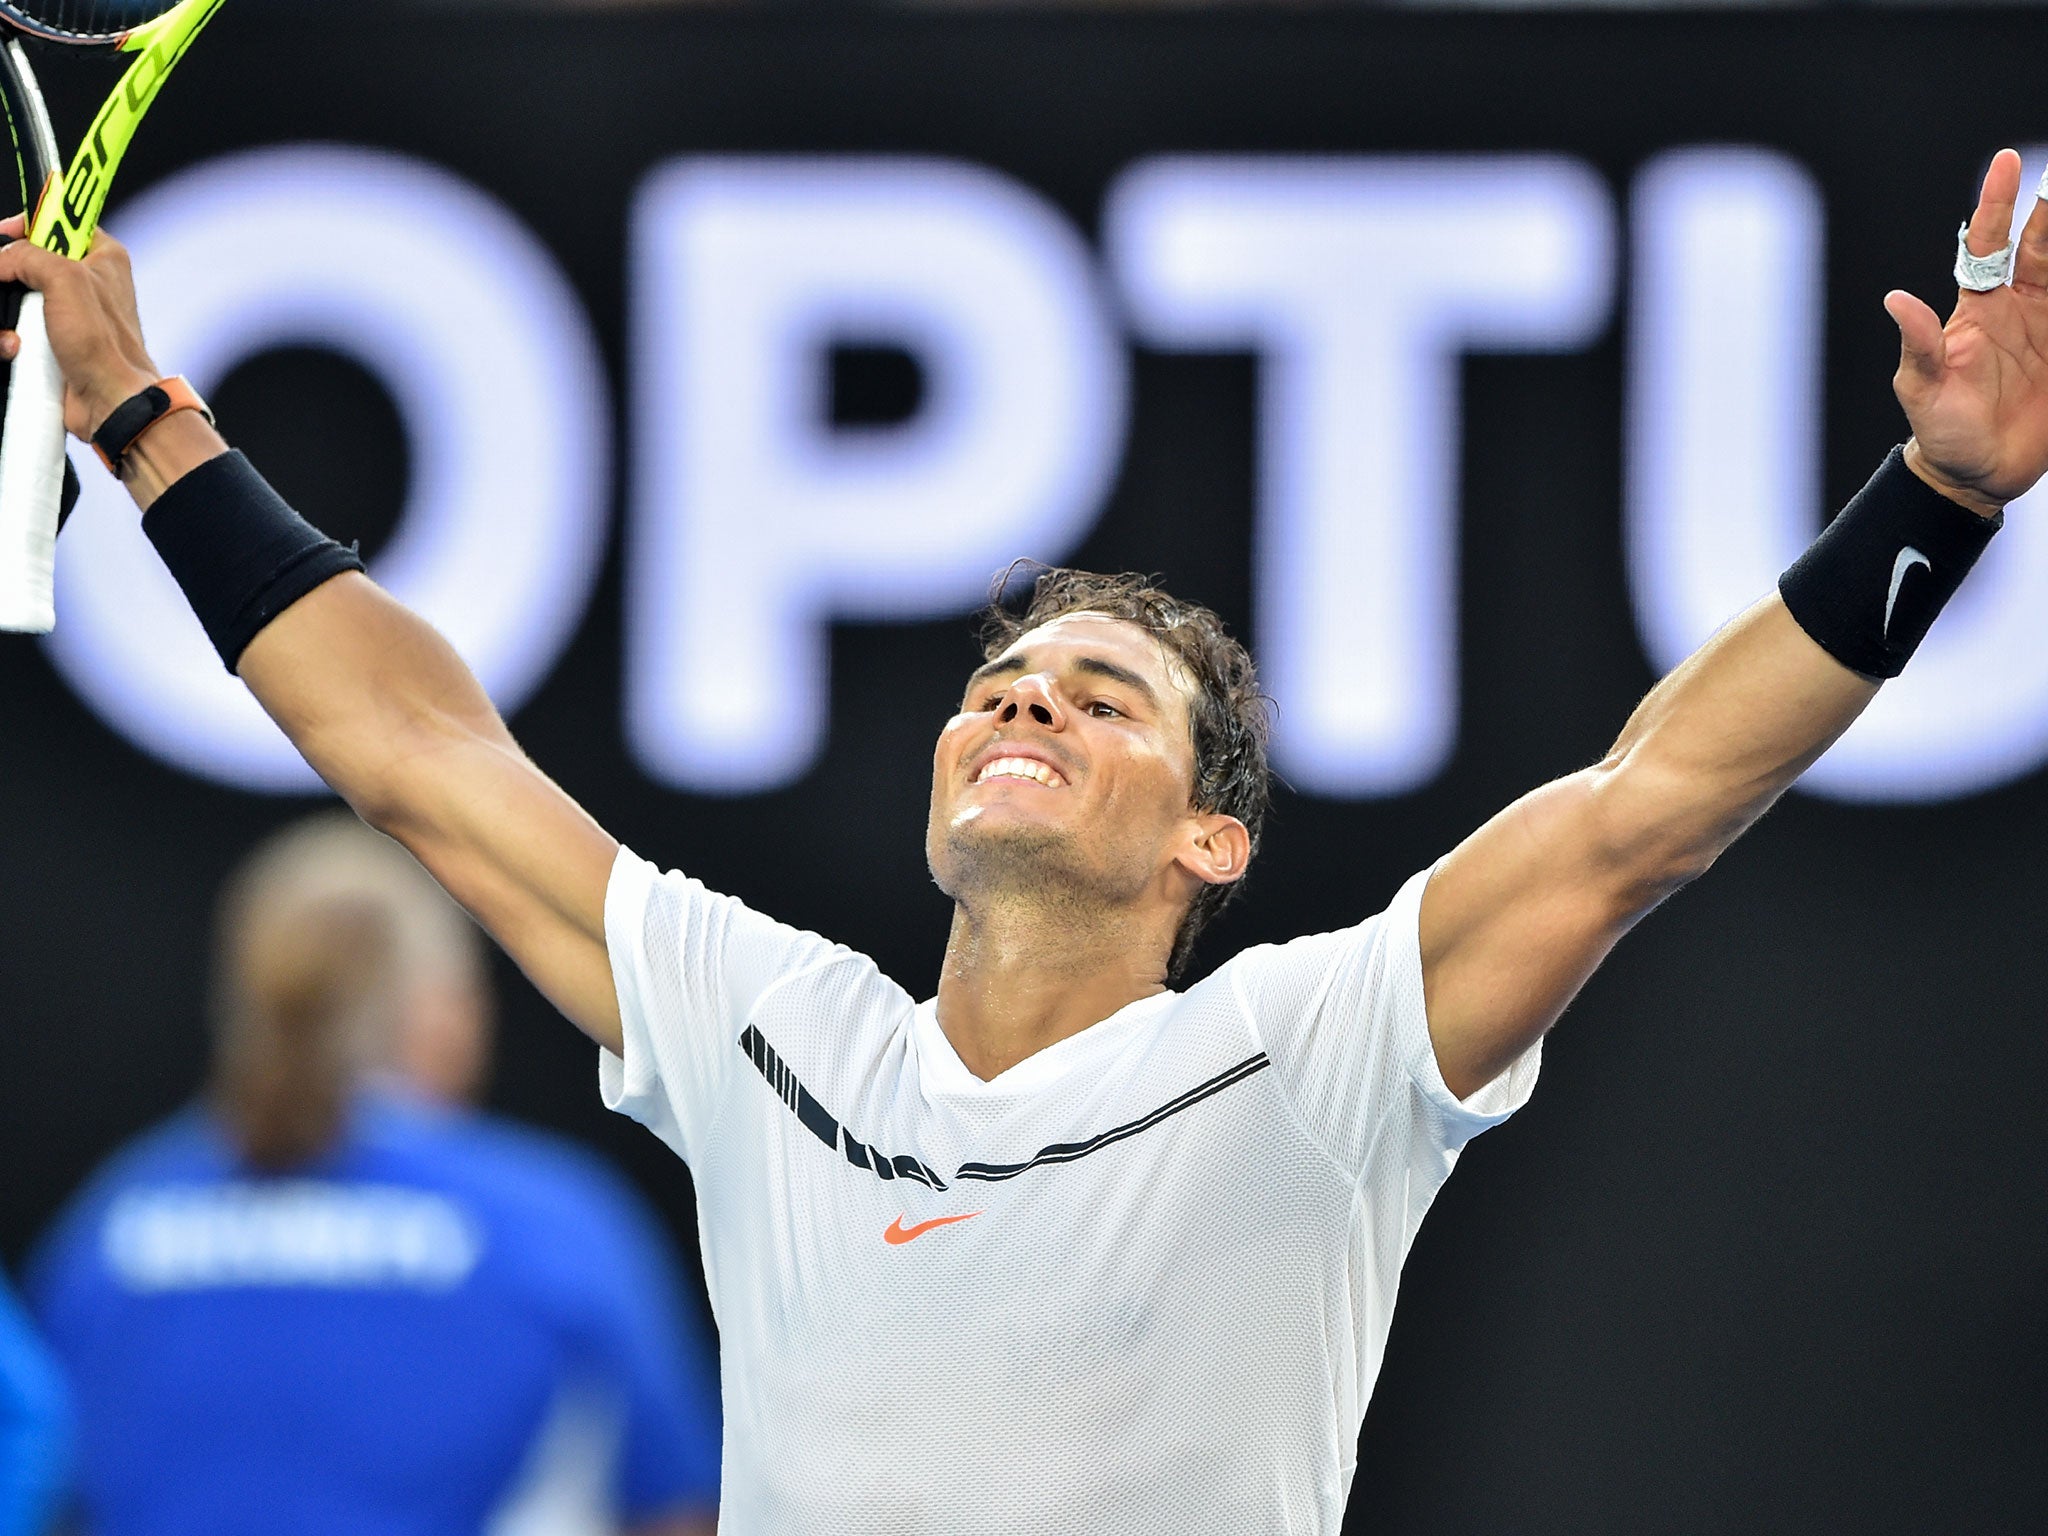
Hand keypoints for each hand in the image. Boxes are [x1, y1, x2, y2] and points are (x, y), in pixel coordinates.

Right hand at [0, 215, 160, 439]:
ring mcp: (67, 313)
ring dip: (6, 313)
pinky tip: (16, 349)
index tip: (5, 234)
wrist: (110, 401)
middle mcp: (86, 281)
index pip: (56, 221)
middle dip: (8, 276)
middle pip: (26, 260)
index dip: (26, 225)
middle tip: (5, 285)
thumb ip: (27, 255)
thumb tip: (1, 259)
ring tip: (17, 332)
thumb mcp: (65, 279)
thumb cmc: (105, 346)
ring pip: (14, 296)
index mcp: (101, 257)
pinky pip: (14, 328)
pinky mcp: (52, 341)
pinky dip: (7, 338)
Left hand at [1887, 149, 2047, 516]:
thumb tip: (1895, 299)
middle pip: (2041, 244)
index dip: (1995, 203)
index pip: (1987, 244)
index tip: (2003, 162)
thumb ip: (1919, 344)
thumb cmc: (1940, 430)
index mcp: (1978, 308)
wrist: (1975, 475)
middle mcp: (2018, 307)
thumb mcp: (1923, 389)